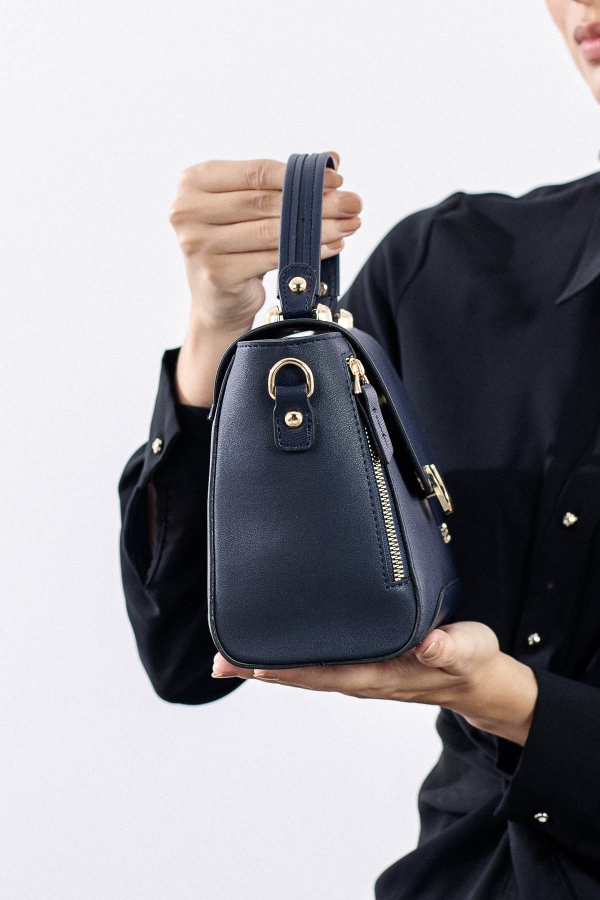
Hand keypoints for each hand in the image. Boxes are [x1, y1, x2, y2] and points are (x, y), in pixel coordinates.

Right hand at [170, 154, 361, 405]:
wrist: (216, 300)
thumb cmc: (235, 244)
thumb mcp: (249, 207)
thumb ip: (281, 181)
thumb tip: (333, 158)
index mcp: (193, 182)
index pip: (256, 172)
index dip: (298, 175)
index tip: (336, 178)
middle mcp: (187, 211)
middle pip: (265, 202)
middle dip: (316, 202)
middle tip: (353, 203)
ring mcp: (198, 245)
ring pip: (272, 231)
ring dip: (318, 227)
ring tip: (348, 224)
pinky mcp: (216, 273)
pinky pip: (272, 258)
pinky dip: (307, 252)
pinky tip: (331, 246)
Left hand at [212, 622, 538, 745]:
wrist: (476, 679)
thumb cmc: (471, 662)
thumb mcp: (468, 650)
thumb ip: (449, 647)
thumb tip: (428, 645)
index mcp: (383, 675)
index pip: (328, 673)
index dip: (292, 670)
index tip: (256, 665)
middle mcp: (363, 678)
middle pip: (304, 676)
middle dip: (262, 669)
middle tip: (220, 661)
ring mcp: (359, 674)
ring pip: (306, 672)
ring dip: (268, 666)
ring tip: (229, 657)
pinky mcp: (361, 663)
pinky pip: (317, 664)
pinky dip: (289, 660)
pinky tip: (269, 651)